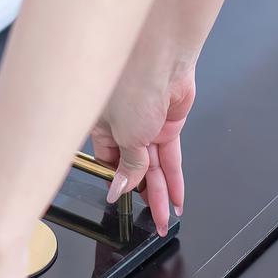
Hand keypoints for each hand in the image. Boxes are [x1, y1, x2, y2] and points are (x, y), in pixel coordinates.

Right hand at [91, 61, 194, 235]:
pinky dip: (175, 179)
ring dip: (161, 194)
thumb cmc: (131, 81)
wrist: (162, 56)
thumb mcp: (126, 135)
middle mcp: (124, 127)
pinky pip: (171, 158)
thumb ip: (128, 165)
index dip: (117, 184)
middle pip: (135, 171)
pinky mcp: (169, 126)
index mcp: (101, 127)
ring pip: (155, 168)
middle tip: (151, 220)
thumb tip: (121, 188)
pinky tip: (177, 198)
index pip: (109, 164)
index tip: (122, 203)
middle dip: (144, 198)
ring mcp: (147, 127)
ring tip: (165, 218)